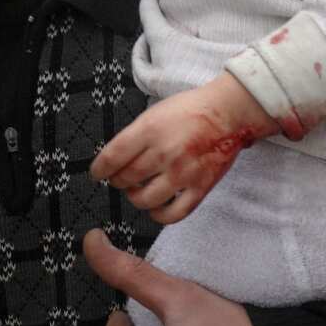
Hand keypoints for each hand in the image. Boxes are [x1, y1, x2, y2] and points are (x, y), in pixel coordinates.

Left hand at [91, 74, 277, 223]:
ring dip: (135, 197)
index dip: (99, 169)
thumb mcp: (155, 112)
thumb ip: (135, 136)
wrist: (229, 112)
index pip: (112, 157)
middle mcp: (164, 152)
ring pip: (145, 200)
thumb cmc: (191, 110)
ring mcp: (183, 172)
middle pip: (126, 179)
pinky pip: (174, 213)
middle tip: (120, 179)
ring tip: (138, 190)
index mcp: (150, 129)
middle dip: (117, 181)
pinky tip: (156, 208)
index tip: (97, 173)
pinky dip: (159, 215)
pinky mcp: (200, 187)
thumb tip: (115, 159)